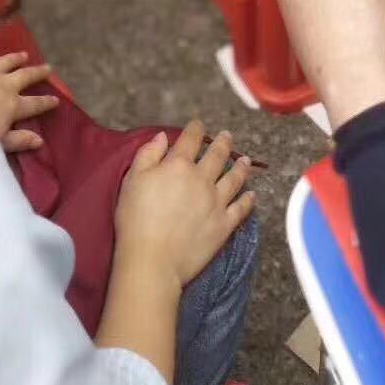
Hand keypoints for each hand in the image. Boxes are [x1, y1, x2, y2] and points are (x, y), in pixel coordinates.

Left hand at [0, 49, 58, 151]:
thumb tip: (39, 140)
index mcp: (12, 105)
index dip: (46, 102)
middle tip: (48, 68)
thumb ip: (19, 140)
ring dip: (16, 58)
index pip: (34, 104)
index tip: (56, 99)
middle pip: (25, 76)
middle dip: (37, 73)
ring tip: (24, 54)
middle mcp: (4, 85)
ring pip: (6, 62)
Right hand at [115, 120, 255, 291]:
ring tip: (245, 160)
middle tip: (227, 136)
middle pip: (217, 155)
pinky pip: (241, 208)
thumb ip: (148, 154)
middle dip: (223, 142)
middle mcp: (201, 179)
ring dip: (241, 167)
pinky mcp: (224, 224)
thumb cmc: (136, 220)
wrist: (153, 260)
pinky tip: (252, 195)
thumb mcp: (132, 180)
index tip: (198, 124)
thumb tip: (163, 137)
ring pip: (234, 178)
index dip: (195, 128)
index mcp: (178, 165)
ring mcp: (216, 201)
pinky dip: (248, 200)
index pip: (190, 139)